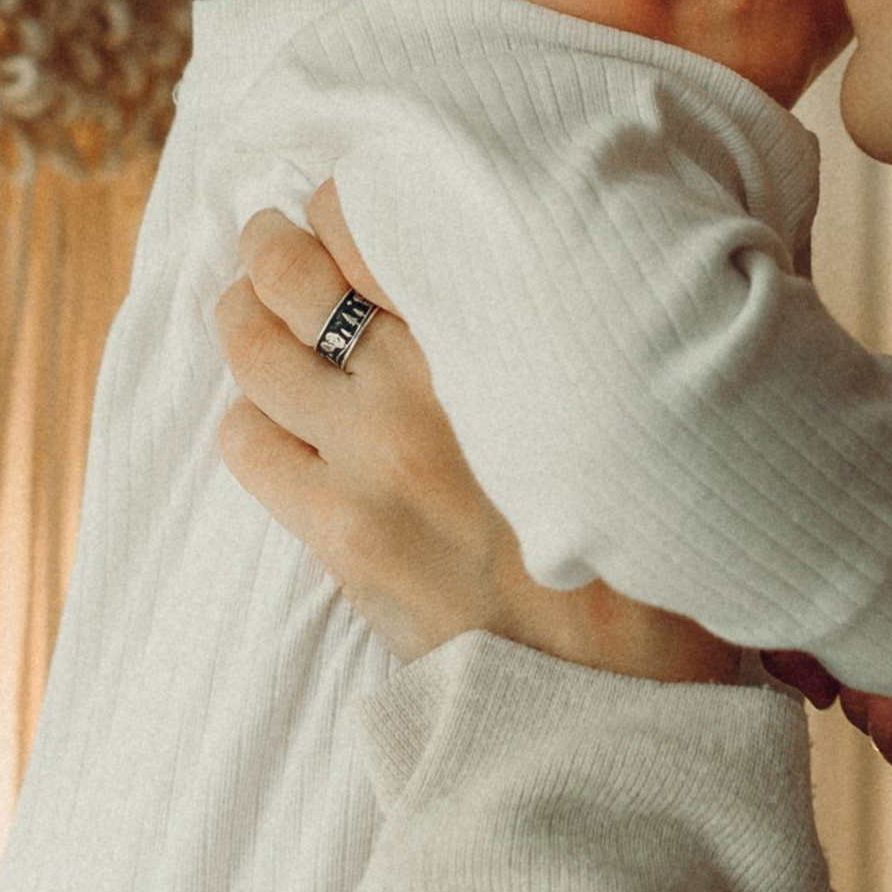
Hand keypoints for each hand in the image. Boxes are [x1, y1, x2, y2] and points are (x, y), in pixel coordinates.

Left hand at [215, 180, 738, 685]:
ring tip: (256, 316)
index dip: (344, 203)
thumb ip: (567, 331)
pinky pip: (246, 441)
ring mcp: (374, 459)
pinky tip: (279, 423)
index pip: (371, 218)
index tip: (348, 215)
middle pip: (291, 268)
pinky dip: (251, 418)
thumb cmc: (647, 544)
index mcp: (507, 331)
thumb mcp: (630, 405)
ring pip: (250, 347)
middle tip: (276, 241)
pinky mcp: (341, 533)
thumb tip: (520, 269)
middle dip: (271, 244)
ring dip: (244, 318)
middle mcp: (428, 382)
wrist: (621, 688)